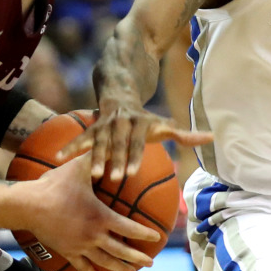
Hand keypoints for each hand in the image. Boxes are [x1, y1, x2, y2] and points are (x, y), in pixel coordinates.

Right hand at [27, 155, 160, 270]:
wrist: (29, 205)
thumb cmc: (55, 184)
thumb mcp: (79, 167)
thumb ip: (98, 157)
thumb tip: (114, 145)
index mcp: (100, 216)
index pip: (129, 228)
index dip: (144, 234)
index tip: (157, 237)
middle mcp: (93, 235)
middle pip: (121, 251)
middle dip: (137, 258)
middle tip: (150, 263)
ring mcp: (80, 246)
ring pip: (105, 262)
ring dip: (120, 268)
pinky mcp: (67, 251)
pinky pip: (83, 267)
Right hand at [54, 98, 212, 182]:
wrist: (120, 92)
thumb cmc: (145, 119)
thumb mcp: (163, 125)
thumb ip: (185, 135)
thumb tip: (212, 137)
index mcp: (139, 123)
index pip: (138, 142)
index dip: (135, 156)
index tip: (132, 173)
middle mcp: (121, 123)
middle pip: (118, 143)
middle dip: (115, 159)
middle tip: (113, 178)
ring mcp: (104, 125)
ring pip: (99, 142)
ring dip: (95, 157)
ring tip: (93, 174)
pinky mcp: (91, 128)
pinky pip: (79, 138)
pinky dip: (69, 147)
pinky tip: (58, 159)